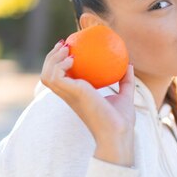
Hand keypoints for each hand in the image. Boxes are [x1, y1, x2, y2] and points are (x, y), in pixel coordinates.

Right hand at [40, 40, 135, 164]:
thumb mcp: (124, 96)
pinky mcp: (73, 93)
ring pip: (46, 76)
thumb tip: (129, 65)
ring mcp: (69, 95)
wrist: (119, 132)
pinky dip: (60, 65)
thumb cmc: (121, 121)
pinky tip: (72, 59)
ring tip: (66, 49)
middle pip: (47, 75)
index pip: (59, 78)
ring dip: (52, 59)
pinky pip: (56, 76)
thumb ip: (125, 81)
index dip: (58, 63)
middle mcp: (69, 96)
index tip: (68, 49)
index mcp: (77, 96)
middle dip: (50, 57)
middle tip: (65, 44)